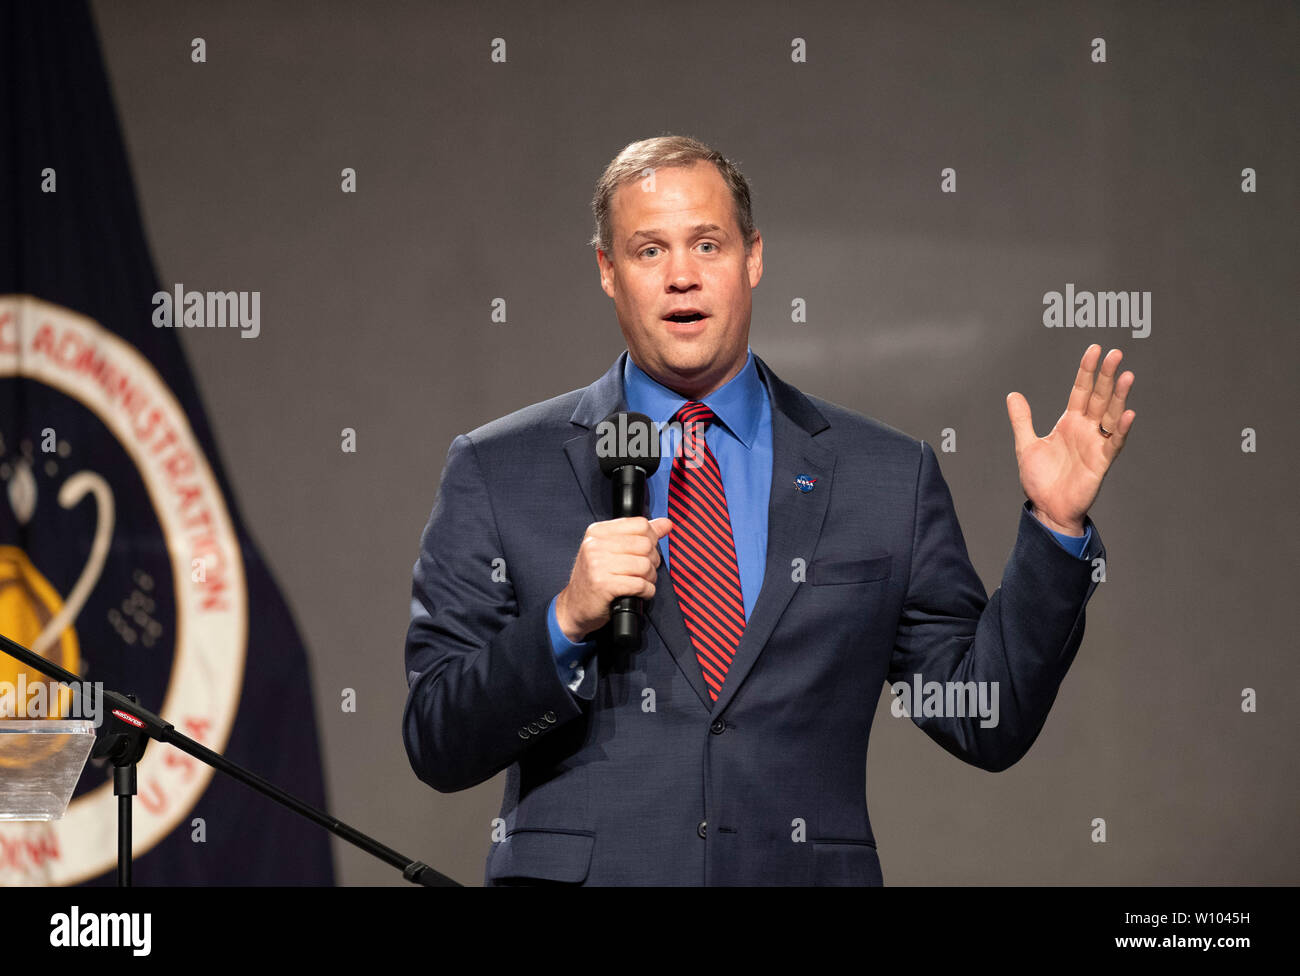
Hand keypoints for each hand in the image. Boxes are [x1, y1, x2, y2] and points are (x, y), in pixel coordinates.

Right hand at [555, 516, 672, 641]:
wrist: (574, 607)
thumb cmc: (595, 578)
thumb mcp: (612, 551)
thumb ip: (640, 535)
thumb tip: (666, 524)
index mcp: (598, 532)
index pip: (640, 524)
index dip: (651, 538)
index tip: (646, 551)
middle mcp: (595, 545)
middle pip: (645, 544)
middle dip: (652, 561)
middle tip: (644, 571)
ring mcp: (598, 564)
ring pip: (645, 565)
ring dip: (650, 578)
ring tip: (641, 582)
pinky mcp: (603, 585)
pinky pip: (640, 584)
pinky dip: (646, 591)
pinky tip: (640, 593)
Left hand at [1006, 344, 1135, 534]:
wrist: (1047, 508)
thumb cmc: (1040, 480)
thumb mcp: (1026, 445)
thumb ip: (1022, 420)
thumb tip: (1013, 394)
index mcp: (1069, 423)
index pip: (1080, 390)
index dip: (1087, 371)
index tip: (1094, 349)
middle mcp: (1086, 430)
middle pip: (1099, 397)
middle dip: (1106, 376)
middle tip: (1115, 353)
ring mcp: (1096, 444)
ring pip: (1111, 415)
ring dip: (1118, 396)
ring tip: (1126, 375)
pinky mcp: (1101, 462)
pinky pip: (1114, 442)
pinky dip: (1121, 429)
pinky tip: (1127, 413)